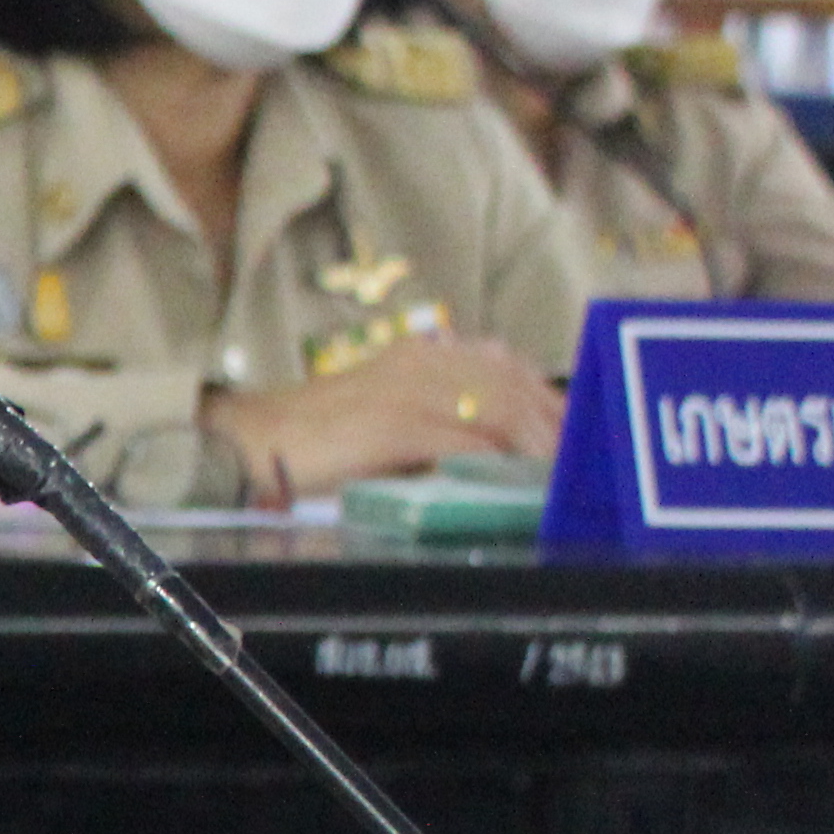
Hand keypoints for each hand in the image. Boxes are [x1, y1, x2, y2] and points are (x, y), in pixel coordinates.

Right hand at [205, 330, 561, 501]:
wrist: (246, 443)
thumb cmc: (311, 441)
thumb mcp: (382, 416)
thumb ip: (433, 421)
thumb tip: (491, 450)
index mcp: (420, 355)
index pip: (505, 367)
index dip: (548, 398)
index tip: (580, 429)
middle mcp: (421, 361)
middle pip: (512, 385)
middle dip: (556, 422)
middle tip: (587, 459)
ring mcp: (407, 388)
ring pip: (497, 407)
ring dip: (537, 442)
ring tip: (563, 473)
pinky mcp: (393, 421)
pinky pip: (463, 437)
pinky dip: (498, 458)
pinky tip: (517, 478)